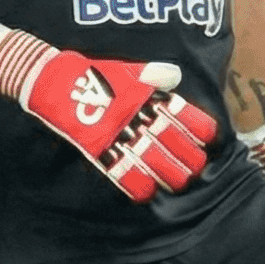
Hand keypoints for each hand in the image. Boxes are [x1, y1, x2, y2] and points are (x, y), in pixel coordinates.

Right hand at [0, 27, 214, 201]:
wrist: (55, 79)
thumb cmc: (95, 74)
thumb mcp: (127, 69)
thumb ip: (153, 75)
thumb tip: (176, 76)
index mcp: (146, 94)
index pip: (182, 112)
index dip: (199, 127)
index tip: (209, 138)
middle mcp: (135, 114)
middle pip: (171, 140)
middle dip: (188, 157)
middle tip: (195, 168)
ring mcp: (116, 131)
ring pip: (151, 158)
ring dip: (168, 174)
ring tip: (179, 184)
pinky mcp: (96, 147)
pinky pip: (119, 170)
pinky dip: (135, 184)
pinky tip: (148, 194)